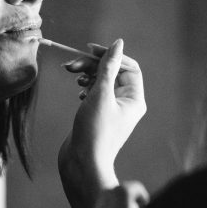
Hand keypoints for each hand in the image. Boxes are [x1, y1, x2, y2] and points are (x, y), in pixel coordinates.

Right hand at [58, 39, 145, 207]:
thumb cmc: (94, 131)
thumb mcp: (100, 94)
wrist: (82, 163)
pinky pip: (95, 93)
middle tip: (72, 63)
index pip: (128, 66)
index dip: (110, 55)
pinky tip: (78, 91)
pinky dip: (85, 87)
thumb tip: (118, 44)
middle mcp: (127, 104)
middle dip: (92, 65)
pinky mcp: (98, 116)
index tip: (90, 50)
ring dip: (87, 74)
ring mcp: (112, 110)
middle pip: (112, 72)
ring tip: (72, 74)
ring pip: (101, 81)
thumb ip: (108, 67)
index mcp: (134, 99)